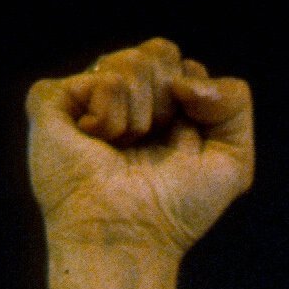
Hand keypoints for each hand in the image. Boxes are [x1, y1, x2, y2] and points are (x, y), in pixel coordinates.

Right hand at [27, 38, 251, 255]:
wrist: (130, 237)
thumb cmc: (175, 211)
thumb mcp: (233, 162)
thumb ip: (235, 102)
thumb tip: (187, 76)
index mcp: (161, 105)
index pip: (182, 64)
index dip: (193, 99)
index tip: (184, 144)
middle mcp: (123, 95)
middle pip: (159, 51)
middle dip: (167, 101)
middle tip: (149, 144)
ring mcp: (86, 94)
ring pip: (130, 61)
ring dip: (139, 116)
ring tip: (122, 149)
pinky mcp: (53, 100)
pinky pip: (100, 79)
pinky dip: (109, 116)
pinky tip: (97, 143)